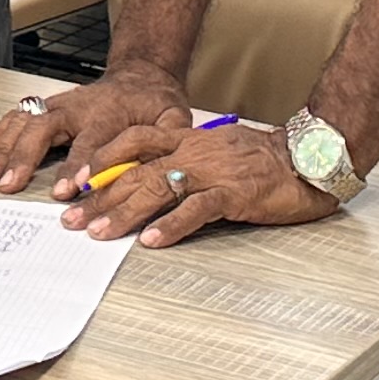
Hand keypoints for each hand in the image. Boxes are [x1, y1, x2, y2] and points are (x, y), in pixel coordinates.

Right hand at [0, 66, 188, 191]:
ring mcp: (59, 105)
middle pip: (45, 129)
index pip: (89, 141)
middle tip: (10, 184)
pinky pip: (18, 116)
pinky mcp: (48, 107)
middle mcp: (78, 106)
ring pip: (25, 121)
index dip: (75, 166)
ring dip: (4, 146)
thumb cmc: (154, 103)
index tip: (64, 190)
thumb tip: (160, 170)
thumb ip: (166, 142)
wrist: (140, 76)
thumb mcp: (172, 120)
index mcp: (108, 112)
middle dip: (25, 157)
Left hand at [63, 115, 338, 246]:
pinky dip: (172, 226)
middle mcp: (193, 150)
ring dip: (124, 213)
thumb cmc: (262, 160)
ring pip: (158, 188)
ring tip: (99, 234)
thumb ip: (182, 161)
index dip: (100, 160)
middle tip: (72, 220)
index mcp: (187, 138)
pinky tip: (152, 241)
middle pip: (135, 171)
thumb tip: (145, 184)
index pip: (133, 141)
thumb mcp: (214, 152)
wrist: (307, 157)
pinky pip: (197, 209)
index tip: (76, 184)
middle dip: (100, 197)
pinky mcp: (234, 193)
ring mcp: (213, 171)